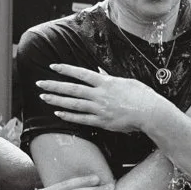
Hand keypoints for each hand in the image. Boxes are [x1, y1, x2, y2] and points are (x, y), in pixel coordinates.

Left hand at [36, 64, 160, 132]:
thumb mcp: (126, 82)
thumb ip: (109, 78)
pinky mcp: (102, 122)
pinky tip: (58, 113)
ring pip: (73, 104)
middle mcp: (100, 95)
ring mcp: (100, 109)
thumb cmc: (142, 96)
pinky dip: (69, 116)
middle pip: (72, 89)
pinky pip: (81, 119)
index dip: (66, 69)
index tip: (53, 67)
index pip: (81, 74)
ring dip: (57, 100)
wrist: (151, 113)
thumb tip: (98, 71)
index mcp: (106, 82)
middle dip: (54, 86)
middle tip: (39, 83)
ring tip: (43, 97)